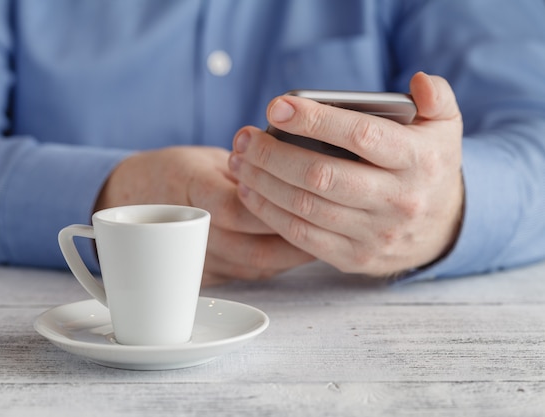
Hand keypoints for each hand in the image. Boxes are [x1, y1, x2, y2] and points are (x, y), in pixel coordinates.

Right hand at [94, 146, 313, 284]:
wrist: (132, 200)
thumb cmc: (175, 172)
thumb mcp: (204, 158)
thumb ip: (244, 168)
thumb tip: (295, 168)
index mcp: (188, 189)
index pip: (237, 208)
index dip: (276, 206)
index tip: (312, 198)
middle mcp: (190, 231)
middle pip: (254, 246)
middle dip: (297, 237)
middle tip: (332, 224)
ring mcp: (194, 259)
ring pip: (255, 265)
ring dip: (292, 255)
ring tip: (324, 238)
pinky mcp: (203, 276)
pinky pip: (247, 274)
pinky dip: (275, 263)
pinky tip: (296, 250)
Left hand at [228, 72, 463, 276]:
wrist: (442, 229)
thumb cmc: (430, 168)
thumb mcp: (445, 128)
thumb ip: (437, 98)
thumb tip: (418, 81)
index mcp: (419, 161)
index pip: (360, 135)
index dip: (314, 120)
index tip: (277, 107)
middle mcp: (398, 200)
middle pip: (321, 175)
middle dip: (273, 155)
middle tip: (245, 138)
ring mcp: (375, 234)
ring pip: (306, 207)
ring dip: (264, 183)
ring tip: (240, 161)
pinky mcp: (354, 258)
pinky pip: (302, 236)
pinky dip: (270, 214)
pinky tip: (251, 193)